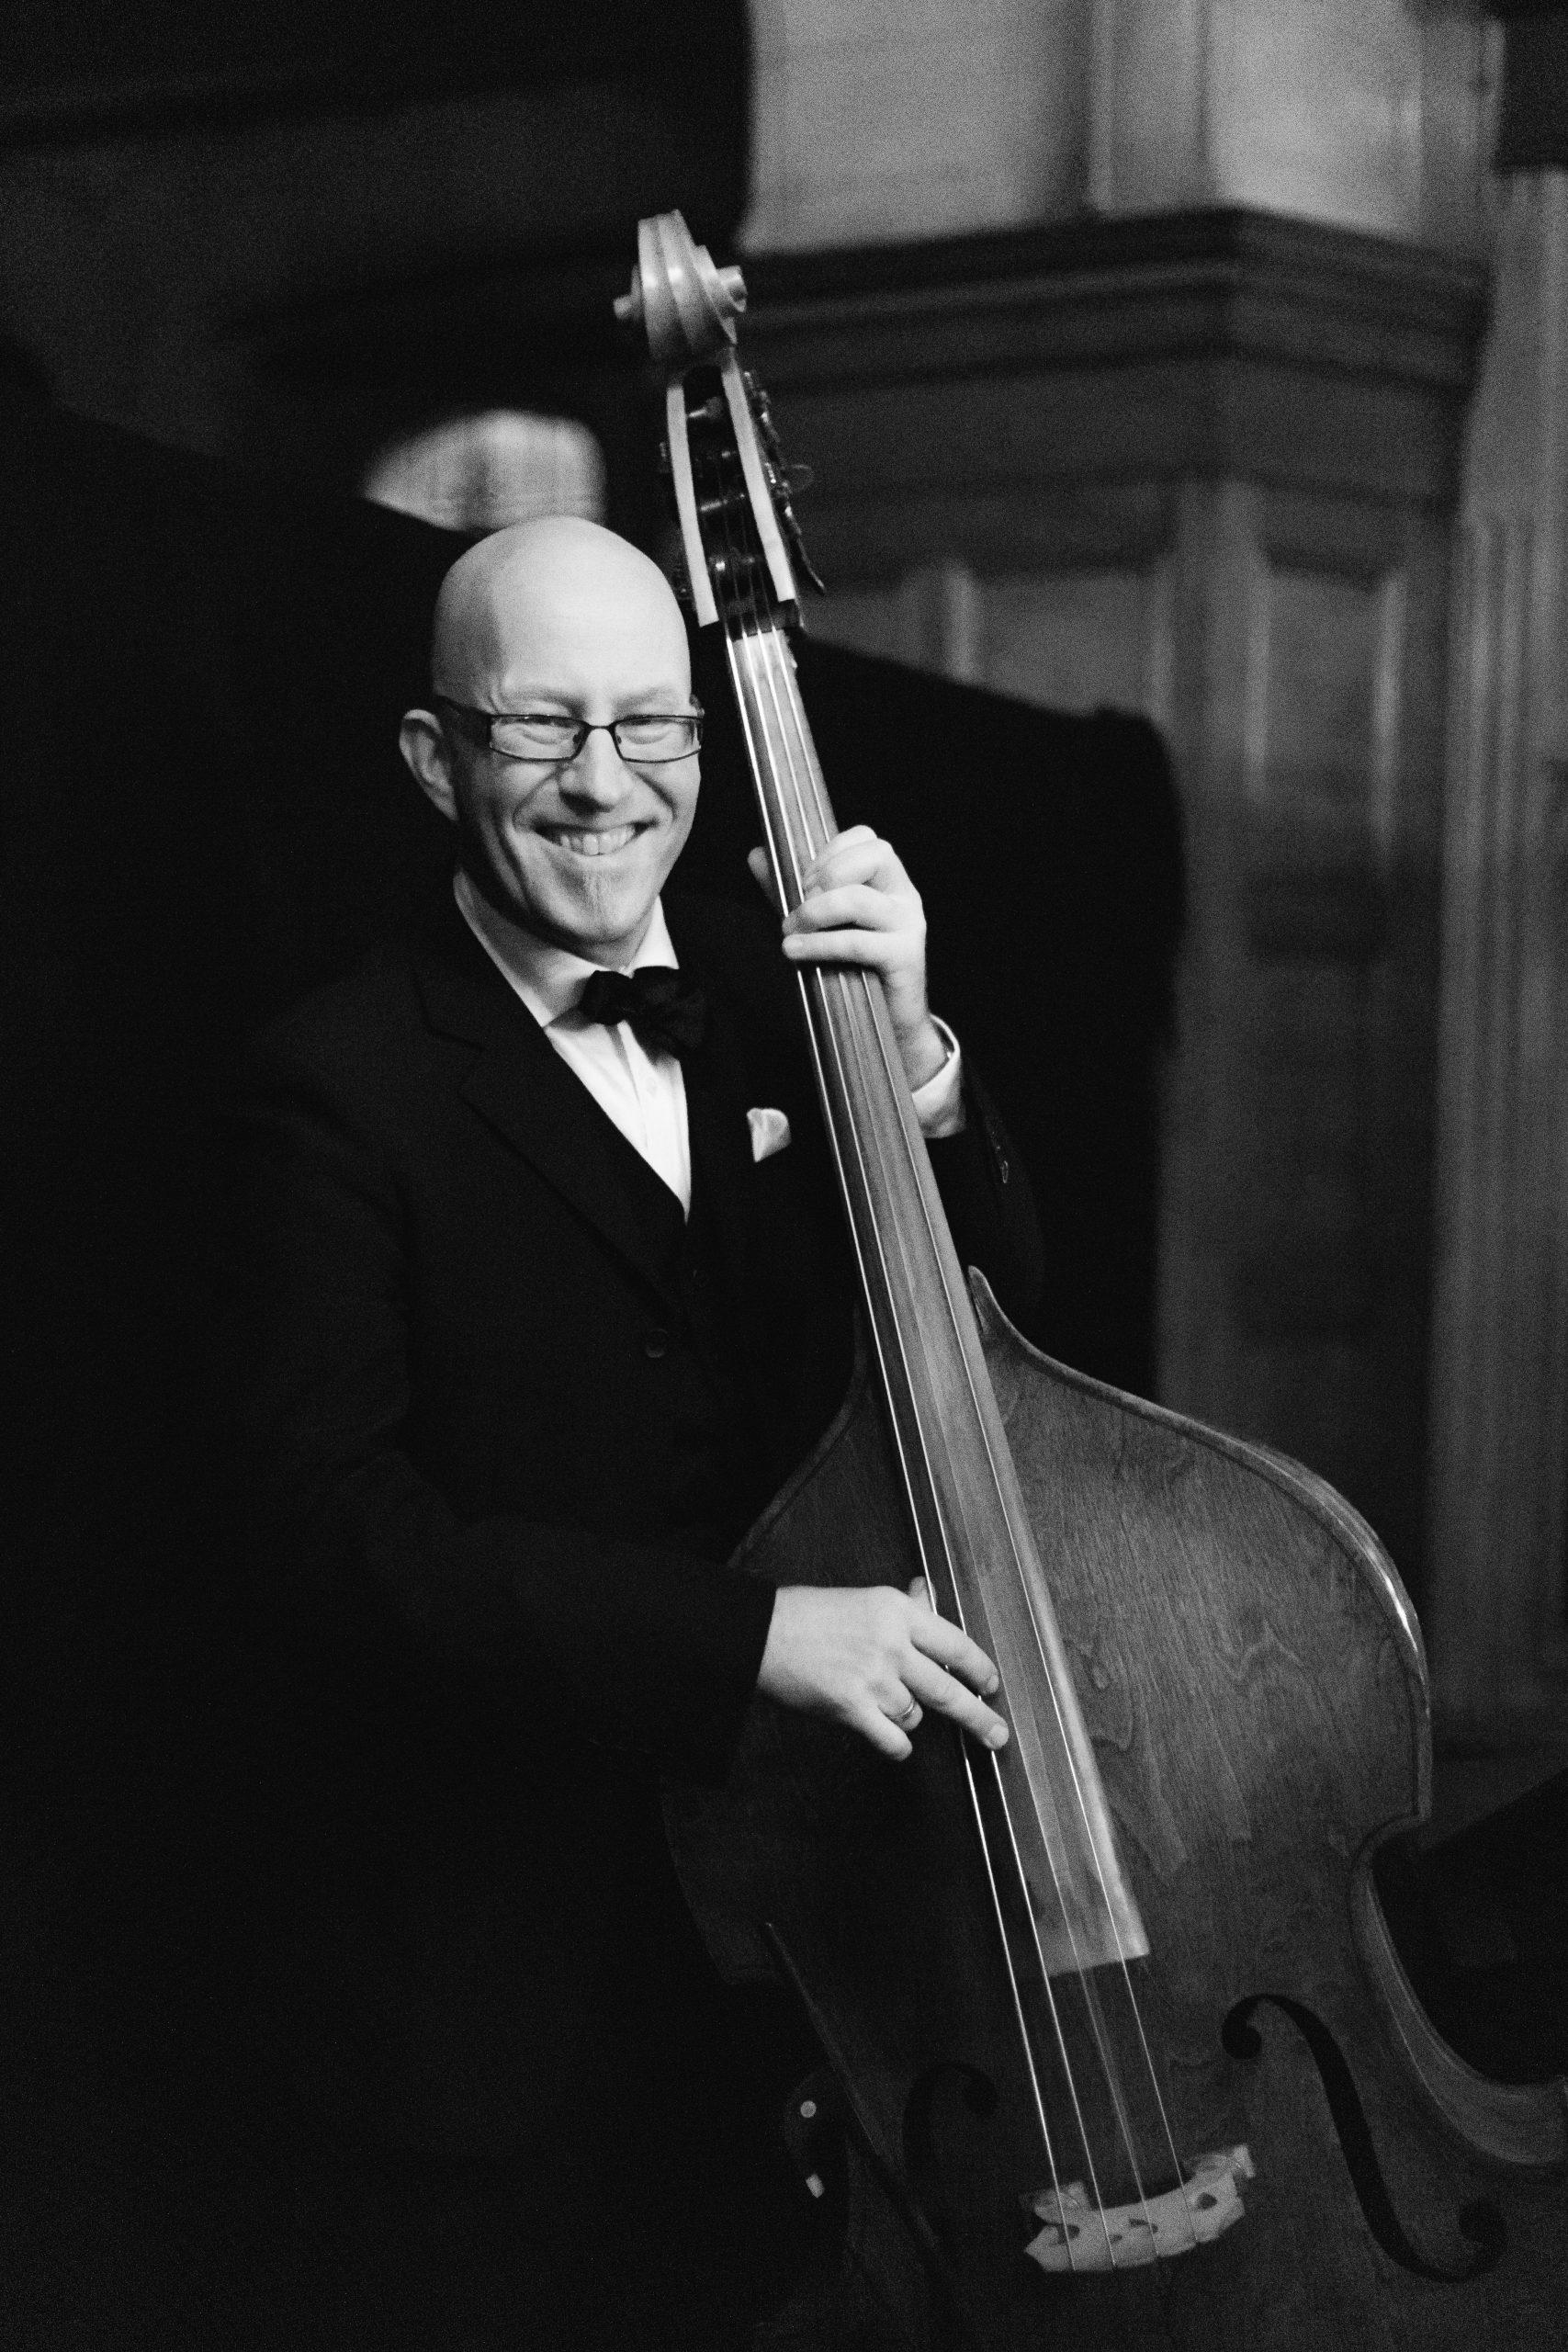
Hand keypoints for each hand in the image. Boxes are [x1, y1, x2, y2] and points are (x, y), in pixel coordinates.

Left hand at [748, 828, 948, 1092]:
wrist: (887, 1027)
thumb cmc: (852, 970)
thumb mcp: (819, 922)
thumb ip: (790, 888)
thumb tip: (756, 854)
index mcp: (888, 881)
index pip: (866, 838)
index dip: (829, 851)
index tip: (802, 880)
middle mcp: (904, 896)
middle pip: (875, 854)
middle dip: (825, 874)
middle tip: (798, 904)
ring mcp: (909, 925)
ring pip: (858, 899)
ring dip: (813, 913)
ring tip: (789, 932)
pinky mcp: (905, 957)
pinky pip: (858, 941)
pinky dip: (820, 944)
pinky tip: (794, 951)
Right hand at [756, 1577, 1009, 1760]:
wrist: (764, 1634)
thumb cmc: (810, 1615)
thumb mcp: (865, 1600)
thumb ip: (905, 1607)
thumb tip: (930, 1597)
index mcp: (898, 1611)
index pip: (956, 1644)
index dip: (980, 1670)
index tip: (992, 1686)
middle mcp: (892, 1644)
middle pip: (949, 1689)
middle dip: (978, 1718)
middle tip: (997, 1735)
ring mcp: (874, 1678)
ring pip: (917, 1715)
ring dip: (908, 1718)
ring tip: (883, 1703)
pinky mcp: (853, 1708)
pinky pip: (894, 1740)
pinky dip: (898, 1745)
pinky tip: (891, 1738)